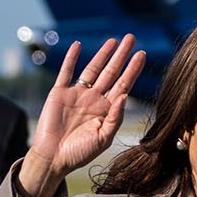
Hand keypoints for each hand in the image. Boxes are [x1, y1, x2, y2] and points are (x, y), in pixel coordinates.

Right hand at [19, 36, 146, 196]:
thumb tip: (125, 95)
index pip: (123, 84)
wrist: (53, 158)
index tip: (143, 54)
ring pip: (92, 69)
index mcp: (106, 110)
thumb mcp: (104, 138)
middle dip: (122, 55)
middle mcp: (94, 99)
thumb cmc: (80, 153)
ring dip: (102, 54)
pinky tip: (78, 45)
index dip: (133, 69)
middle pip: (111, 72)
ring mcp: (77, 94)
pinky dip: (71, 58)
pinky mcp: (59, 93)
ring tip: (114, 40)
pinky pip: (66, 72)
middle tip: (132, 38)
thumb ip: (115, 117)